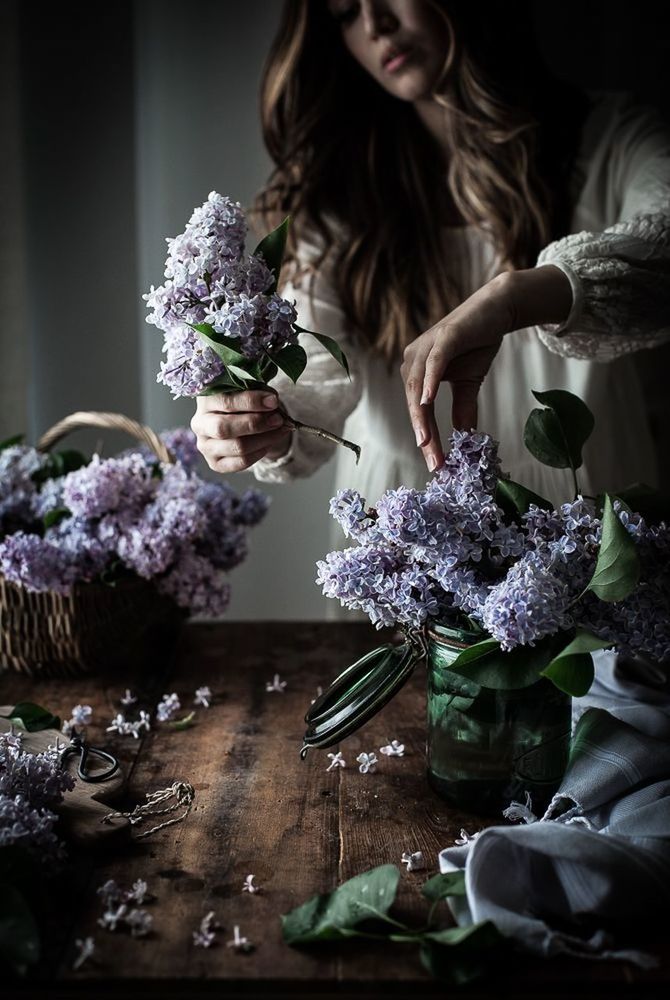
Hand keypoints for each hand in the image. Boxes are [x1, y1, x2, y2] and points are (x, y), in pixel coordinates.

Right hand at [191, 390, 291, 472]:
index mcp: (204, 401)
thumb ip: (256, 393)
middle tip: (278, 419)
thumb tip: (272, 402)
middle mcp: (200, 424)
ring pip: (236, 447)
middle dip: (255, 423)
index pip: (225, 402)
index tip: (273, 401)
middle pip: (224, 428)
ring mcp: (205, 446)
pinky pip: (241, 462)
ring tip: (280, 430)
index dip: (251, 401)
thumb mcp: (247, 392)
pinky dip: (259, 453)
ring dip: (264, 438)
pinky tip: (269, 443)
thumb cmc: (242, 404)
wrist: (238, 422)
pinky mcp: (215, 463)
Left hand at [400, 266, 572, 470]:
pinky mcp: (443, 337)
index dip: (428, 438)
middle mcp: (413, 359)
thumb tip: (465, 439)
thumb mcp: (469, 382)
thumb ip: (464, 409)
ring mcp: (426, 347)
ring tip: (427, 442)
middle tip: (434, 461)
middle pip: (414, 404)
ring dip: (421, 416)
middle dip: (424, 435)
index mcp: (416, 372)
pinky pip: (433, 363)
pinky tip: (428, 401)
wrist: (496, 309)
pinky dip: (430, 382)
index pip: (419, 412)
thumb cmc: (477, 343)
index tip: (436, 464)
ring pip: (418, 386)